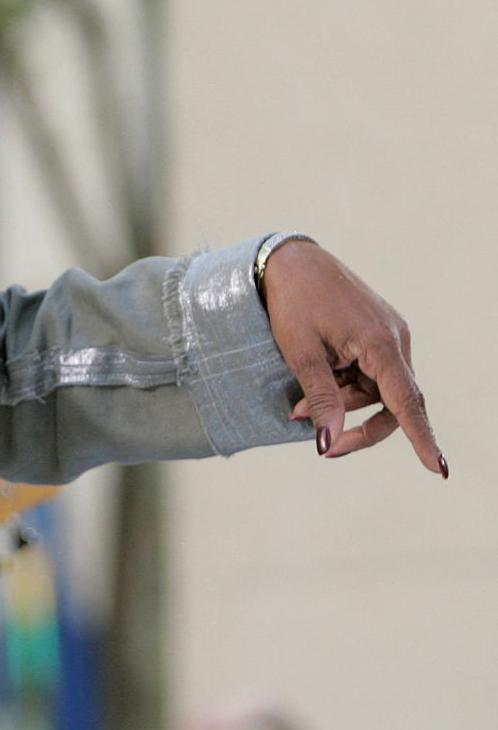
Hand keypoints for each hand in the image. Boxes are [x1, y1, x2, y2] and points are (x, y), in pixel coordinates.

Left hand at [261, 239, 444, 475]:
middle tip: (325, 448)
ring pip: (378, 390)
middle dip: (361, 427)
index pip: (406, 401)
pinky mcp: (377, 334)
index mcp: (380, 342)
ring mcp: (389, 336)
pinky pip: (370, 373)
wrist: (291, 260)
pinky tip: (317, 382)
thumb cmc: (293, 302)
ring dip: (344, 405)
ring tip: (298, 408)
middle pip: (394, 403)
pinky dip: (345, 386)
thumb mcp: (301, 353)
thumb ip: (320, 398)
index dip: (422, 437)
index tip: (438, 469)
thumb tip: (328, 442)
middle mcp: (395, 339)